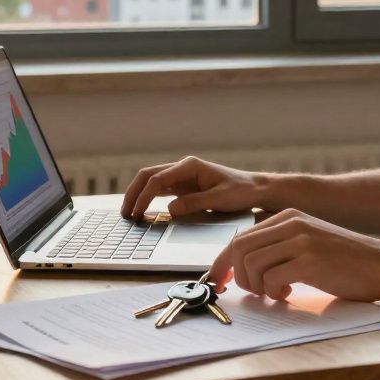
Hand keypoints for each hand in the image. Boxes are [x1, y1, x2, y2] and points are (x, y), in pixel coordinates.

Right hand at [119, 156, 263, 218]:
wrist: (254, 189)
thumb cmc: (241, 191)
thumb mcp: (220, 198)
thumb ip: (195, 203)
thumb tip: (170, 210)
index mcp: (189, 166)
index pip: (158, 179)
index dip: (144, 196)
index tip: (137, 212)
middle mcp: (182, 169)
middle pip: (148, 176)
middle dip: (134, 193)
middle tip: (125, 213)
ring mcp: (182, 177)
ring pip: (151, 182)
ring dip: (138, 195)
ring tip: (129, 214)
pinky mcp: (183, 187)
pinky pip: (160, 191)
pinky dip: (149, 199)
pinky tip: (142, 211)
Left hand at [208, 208, 379, 302]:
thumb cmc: (347, 260)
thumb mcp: (309, 242)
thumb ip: (280, 247)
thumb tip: (244, 266)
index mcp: (288, 217)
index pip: (240, 237)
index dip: (222, 262)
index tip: (217, 280)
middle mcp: (291, 223)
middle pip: (239, 249)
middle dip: (236, 276)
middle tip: (250, 292)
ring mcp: (300, 240)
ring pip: (251, 264)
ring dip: (256, 286)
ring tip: (276, 293)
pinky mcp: (310, 261)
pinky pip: (271, 278)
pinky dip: (273, 292)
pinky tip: (289, 294)